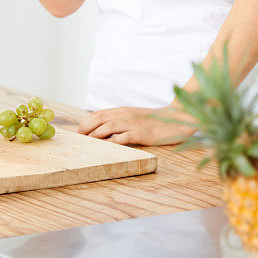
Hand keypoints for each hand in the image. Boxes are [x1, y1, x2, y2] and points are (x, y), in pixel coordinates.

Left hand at [77, 103, 197, 145]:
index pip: (99, 113)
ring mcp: (135, 124)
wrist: (178, 119)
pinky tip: (108, 147)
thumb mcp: (135, 117)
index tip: (79, 132)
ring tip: (89, 143)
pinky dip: (114, 142)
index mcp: (123, 110)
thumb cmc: (155, 121)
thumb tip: (101, 129)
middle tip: (79, 139)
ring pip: (109, 126)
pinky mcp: (144, 134)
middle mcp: (127, 115)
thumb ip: (120, 121)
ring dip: (96, 134)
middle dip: (86, 128)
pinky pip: (126, 137)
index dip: (86, 122)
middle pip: (100, 118)